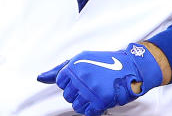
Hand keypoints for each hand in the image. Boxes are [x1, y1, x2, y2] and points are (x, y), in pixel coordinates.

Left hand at [37, 43, 162, 115]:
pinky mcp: (100, 100)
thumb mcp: (81, 59)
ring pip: (76, 106)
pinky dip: (94, 109)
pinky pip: (88, 112)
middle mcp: (80, 77)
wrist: (131, 67)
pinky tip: (100, 99)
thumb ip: (59, 69)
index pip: (60, 83)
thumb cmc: (105, 62)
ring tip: (96, 92)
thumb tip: (40, 78)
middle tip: (91, 85)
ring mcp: (90, 90)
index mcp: (74, 66)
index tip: (81, 79)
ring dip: (86, 102)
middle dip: (78, 93)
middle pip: (68, 96)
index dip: (70, 83)